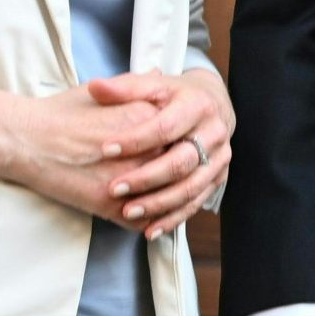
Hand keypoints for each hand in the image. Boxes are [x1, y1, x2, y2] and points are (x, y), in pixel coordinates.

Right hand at [0, 79, 197, 223]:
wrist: (27, 140)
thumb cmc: (60, 114)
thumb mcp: (100, 92)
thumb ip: (134, 87)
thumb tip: (155, 74)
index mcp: (146, 119)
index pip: (181, 135)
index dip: (183, 142)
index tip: (181, 145)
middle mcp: (144, 151)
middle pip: (180, 167)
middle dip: (183, 173)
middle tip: (184, 175)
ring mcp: (131, 181)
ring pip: (169, 198)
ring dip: (172, 203)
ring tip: (171, 201)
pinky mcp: (113, 207)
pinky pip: (145, 221)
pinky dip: (151, 224)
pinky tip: (152, 222)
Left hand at [95, 67, 234, 238]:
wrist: (213, 102)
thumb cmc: (174, 95)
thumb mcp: (153, 85)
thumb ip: (124, 88)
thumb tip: (95, 86)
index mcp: (197, 106)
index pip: (165, 127)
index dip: (135, 140)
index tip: (104, 150)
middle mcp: (214, 133)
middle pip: (181, 162)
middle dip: (146, 179)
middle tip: (114, 189)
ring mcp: (219, 158)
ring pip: (191, 187)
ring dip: (159, 204)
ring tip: (128, 213)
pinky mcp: (218, 177)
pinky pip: (197, 202)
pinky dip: (174, 218)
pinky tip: (150, 229)